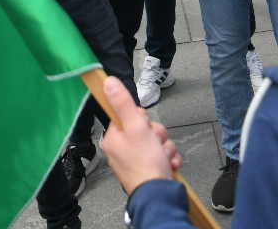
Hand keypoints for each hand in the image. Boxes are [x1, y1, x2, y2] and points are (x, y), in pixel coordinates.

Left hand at [99, 76, 179, 194]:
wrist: (158, 194)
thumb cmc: (145, 165)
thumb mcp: (136, 127)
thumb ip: (123, 103)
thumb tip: (108, 83)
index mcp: (114, 138)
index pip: (128, 115)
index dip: (141, 119)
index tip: (144, 128)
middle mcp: (123, 149)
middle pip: (145, 127)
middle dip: (157, 135)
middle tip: (155, 144)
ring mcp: (136, 159)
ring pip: (157, 140)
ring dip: (165, 147)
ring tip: (162, 157)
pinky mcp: (149, 167)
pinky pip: (162, 153)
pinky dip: (168, 158)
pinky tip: (168, 164)